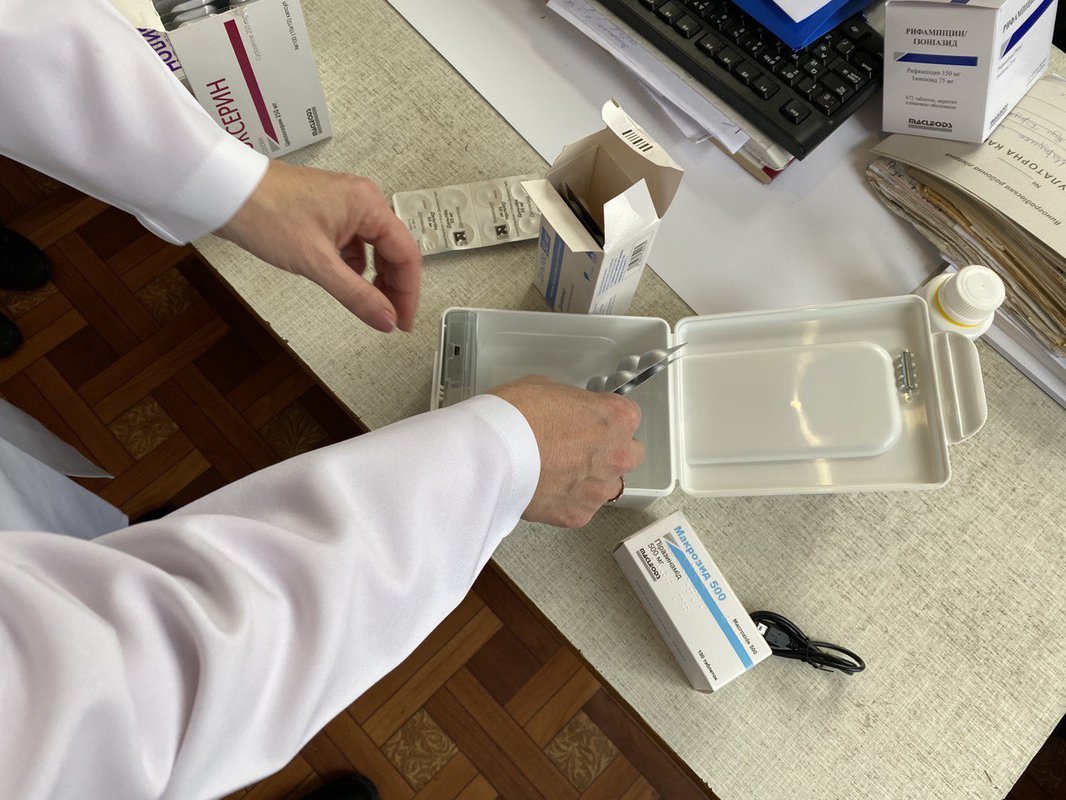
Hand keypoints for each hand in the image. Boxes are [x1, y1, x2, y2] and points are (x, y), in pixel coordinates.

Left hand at [216, 160, 420, 332]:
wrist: (224, 191)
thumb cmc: (266, 213)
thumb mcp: (317, 263)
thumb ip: (357, 295)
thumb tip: (386, 319)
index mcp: (369, 204)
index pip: (407, 254)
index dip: (408, 292)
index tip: (402, 321)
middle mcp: (362, 200)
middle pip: (394, 250)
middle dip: (394, 286)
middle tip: (387, 318)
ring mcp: (344, 204)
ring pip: (375, 248)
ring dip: (374, 277)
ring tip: (366, 303)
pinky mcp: (328, 211)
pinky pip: (354, 243)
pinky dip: (354, 266)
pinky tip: (343, 280)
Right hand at [489, 376, 644, 527]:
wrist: (490, 454)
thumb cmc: (515, 415)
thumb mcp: (546, 387)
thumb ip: (570, 404)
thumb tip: (567, 413)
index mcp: (615, 418)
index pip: (628, 416)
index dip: (606, 418)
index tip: (590, 420)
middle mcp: (617, 455)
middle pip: (629, 454)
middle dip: (610, 450)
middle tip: (579, 447)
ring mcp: (598, 489)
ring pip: (606, 485)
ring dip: (590, 479)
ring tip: (557, 472)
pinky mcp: (578, 515)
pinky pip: (580, 507)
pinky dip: (567, 501)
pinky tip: (545, 489)